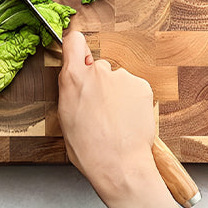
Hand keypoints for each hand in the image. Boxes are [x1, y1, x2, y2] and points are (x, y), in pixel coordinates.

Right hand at [58, 32, 187, 207]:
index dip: (76, 46)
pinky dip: (132, 100)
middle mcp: (97, 70)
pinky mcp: (141, 85)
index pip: (73, 41)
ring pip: (117, 79)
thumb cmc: (89, 149)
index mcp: (73, 78)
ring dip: (116, 92)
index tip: (77, 51)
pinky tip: (128, 118)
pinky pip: (133, 88)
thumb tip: (74, 79)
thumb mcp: (65, 116)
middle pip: (97, 66)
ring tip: (116, 119)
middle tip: (99, 107)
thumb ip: (70, 89)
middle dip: (98, 81)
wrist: (120, 166)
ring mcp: (121, 76)